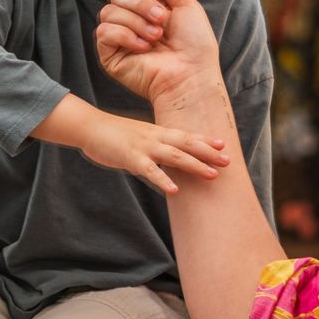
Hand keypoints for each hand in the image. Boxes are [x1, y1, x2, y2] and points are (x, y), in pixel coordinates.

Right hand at [78, 105, 227, 197]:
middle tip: (228, 161)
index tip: (223, 145)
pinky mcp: (131, 158)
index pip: (186, 134)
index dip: (205, 140)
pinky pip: (150, 171)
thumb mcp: (139, 136)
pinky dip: (163, 180)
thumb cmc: (114, 134)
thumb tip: (166, 155)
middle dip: (208, 153)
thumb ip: (154, 144)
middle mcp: (155, 137)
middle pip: (187, 144)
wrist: (91, 128)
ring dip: (194, 165)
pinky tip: (175, 190)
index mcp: (157, 131)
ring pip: (174, 156)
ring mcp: (144, 147)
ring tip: (211, 175)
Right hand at [97, 0, 221, 104]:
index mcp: (143, 7)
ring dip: (137, 22)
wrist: (191, 75)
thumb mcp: (185, 6)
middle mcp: (127, 20)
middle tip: (162, 18)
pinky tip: (143, 48)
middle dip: (140, 3)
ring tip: (156, 37)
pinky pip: (105, 32)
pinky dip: (127, 36)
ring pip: (108, 11)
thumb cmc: (194, 45)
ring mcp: (117, 38)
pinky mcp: (109, 55)